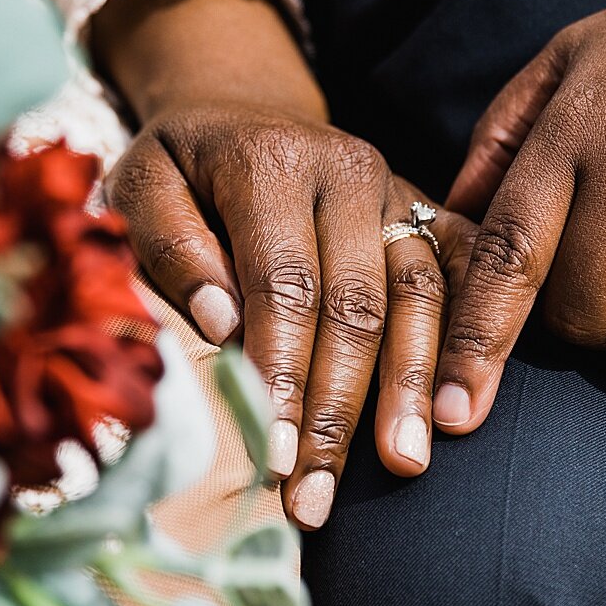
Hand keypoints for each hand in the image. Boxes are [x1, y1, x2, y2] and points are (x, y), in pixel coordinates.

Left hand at [106, 103, 472, 529]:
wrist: (240, 111)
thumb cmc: (180, 170)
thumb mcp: (138, 185)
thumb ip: (169, 247)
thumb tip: (222, 322)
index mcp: (270, 162)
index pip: (284, 286)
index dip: (284, 375)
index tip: (276, 457)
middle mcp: (347, 170)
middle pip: (357, 305)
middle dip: (340, 409)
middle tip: (320, 494)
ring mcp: (396, 190)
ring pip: (420, 297)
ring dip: (412, 389)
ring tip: (405, 465)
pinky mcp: (428, 209)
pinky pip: (462, 276)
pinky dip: (466, 340)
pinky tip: (461, 407)